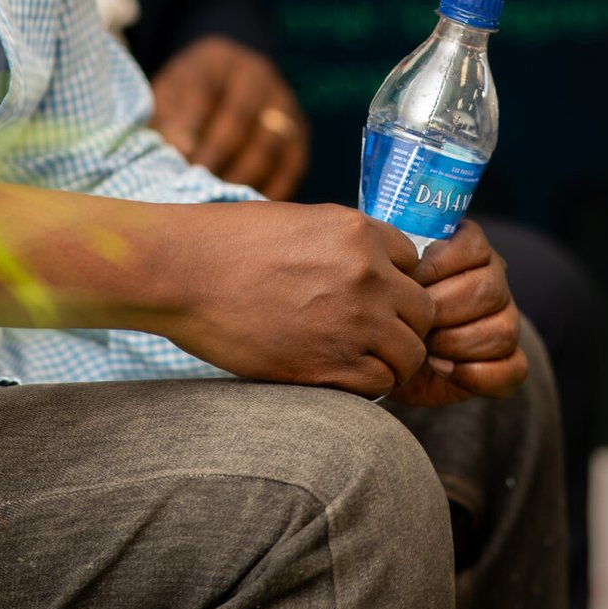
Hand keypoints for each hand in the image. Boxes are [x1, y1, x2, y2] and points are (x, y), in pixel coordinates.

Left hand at [150, 36, 309, 198]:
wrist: (217, 84)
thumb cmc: (184, 96)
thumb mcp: (168, 96)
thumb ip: (172, 119)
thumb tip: (184, 150)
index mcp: (220, 61)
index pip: (208, 94)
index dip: (196, 132)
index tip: (183, 164)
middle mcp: (259, 77)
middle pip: (244, 121)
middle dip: (220, 159)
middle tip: (199, 189)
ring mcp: (284, 104)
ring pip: (271, 145)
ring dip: (245, 178)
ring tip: (221, 204)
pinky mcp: (299, 132)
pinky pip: (292, 165)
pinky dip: (273, 189)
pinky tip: (250, 209)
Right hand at [170, 201, 435, 397]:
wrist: (183, 273)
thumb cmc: (228, 244)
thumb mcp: (299, 223)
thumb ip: (344, 246)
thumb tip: (371, 269)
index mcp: (359, 233)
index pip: (414, 262)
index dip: (397, 282)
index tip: (377, 296)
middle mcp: (368, 275)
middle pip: (424, 311)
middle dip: (405, 324)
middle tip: (377, 335)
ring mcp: (353, 322)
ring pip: (410, 353)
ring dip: (392, 360)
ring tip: (362, 361)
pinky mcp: (329, 365)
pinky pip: (378, 384)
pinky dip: (367, 385)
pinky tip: (341, 376)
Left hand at [388, 219, 525, 408]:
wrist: (391, 355)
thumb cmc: (387, 309)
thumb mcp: (385, 280)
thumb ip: (395, 264)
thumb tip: (396, 265)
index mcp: (469, 253)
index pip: (475, 246)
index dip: (439, 265)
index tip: (410, 281)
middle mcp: (494, 283)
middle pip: (489, 291)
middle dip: (443, 309)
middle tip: (413, 321)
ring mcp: (506, 322)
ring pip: (503, 330)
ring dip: (457, 343)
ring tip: (424, 347)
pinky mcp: (509, 362)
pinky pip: (513, 368)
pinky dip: (476, 374)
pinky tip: (442, 369)